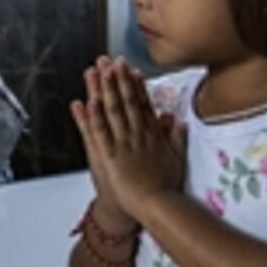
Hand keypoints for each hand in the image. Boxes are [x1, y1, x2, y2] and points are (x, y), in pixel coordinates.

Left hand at [71, 57, 184, 220]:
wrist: (157, 205)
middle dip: (117, 79)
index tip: (130, 70)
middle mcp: (138, 135)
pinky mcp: (110, 155)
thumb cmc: (165, 187)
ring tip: (97, 72)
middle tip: (111, 61)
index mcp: (152, 135)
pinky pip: (100, 133)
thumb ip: (177, 138)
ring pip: (112, 111)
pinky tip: (88, 102)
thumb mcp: (176, 159)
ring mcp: (124, 143)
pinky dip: (94, 117)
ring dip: (104, 90)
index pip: (143, 104)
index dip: (135, 85)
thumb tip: (179, 121)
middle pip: (126, 102)